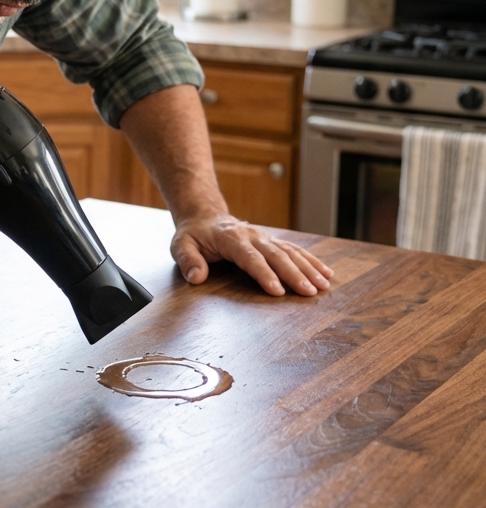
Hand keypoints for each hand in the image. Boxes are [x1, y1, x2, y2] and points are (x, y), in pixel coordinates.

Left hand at [171, 213, 332, 295]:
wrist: (204, 215)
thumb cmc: (194, 235)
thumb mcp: (181, 245)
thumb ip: (188, 260)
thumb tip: (196, 277)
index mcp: (230, 238)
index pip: (250, 258)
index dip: (264, 274)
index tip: (277, 290)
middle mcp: (252, 236)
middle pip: (276, 255)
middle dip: (294, 274)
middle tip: (310, 292)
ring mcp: (264, 237)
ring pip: (290, 251)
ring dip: (308, 267)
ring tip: (324, 285)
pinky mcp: (272, 241)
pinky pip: (294, 249)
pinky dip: (311, 260)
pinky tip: (326, 273)